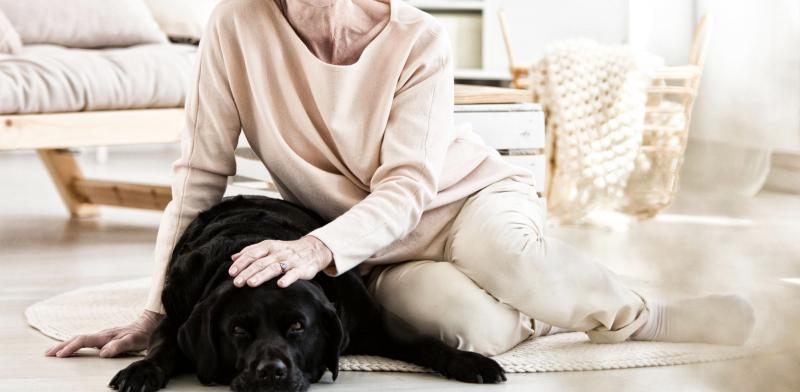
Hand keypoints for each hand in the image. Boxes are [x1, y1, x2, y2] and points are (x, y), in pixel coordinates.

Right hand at [45, 309, 163, 357]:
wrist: (150, 324)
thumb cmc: (142, 334)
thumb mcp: (133, 341)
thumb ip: (119, 346)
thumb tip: (102, 353)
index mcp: (106, 336)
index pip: (83, 340)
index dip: (71, 347)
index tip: (59, 355)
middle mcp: (102, 334)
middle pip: (77, 338)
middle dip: (62, 346)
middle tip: (47, 353)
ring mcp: (103, 335)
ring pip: (80, 339)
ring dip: (66, 344)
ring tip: (53, 351)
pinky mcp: (105, 337)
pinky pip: (86, 340)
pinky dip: (75, 344)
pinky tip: (72, 347)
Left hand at [229, 235, 332, 288]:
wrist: (314, 249)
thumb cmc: (287, 250)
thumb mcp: (270, 246)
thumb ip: (252, 251)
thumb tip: (233, 257)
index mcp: (269, 246)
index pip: (252, 253)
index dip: (241, 263)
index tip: (231, 273)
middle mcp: (278, 252)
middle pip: (260, 262)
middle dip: (247, 272)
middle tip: (237, 283)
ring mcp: (290, 261)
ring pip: (274, 268)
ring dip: (262, 276)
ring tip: (251, 284)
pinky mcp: (302, 269)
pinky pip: (294, 274)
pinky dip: (287, 279)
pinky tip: (280, 285)